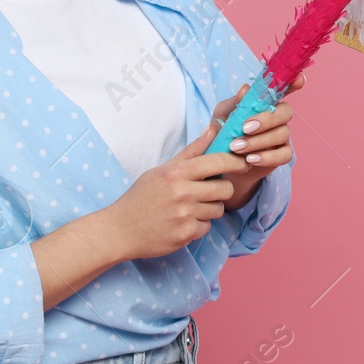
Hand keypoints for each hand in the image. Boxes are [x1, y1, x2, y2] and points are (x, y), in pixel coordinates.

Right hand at [101, 120, 253, 260]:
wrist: (120, 229)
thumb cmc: (142, 196)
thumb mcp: (162, 170)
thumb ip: (191, 152)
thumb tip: (213, 129)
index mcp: (176, 172)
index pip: (218, 162)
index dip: (236, 162)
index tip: (243, 162)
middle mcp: (182, 192)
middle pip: (225, 189)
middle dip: (222, 190)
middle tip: (209, 191)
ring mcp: (184, 215)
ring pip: (218, 209)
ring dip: (210, 209)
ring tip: (190, 207)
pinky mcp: (185, 234)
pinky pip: (207, 227)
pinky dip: (198, 225)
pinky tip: (182, 222)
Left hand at [210, 73, 303, 210]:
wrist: (222, 159)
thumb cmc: (224, 131)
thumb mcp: (223, 115)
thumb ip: (234, 102)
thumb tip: (245, 89)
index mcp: (265, 102)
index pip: (283, 89)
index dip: (293, 83)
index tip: (299, 80)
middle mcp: (277, 117)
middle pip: (286, 112)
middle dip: (267, 119)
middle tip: (245, 128)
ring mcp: (282, 136)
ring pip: (282, 134)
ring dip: (259, 141)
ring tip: (236, 147)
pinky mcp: (281, 155)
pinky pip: (283, 155)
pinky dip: (266, 157)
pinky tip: (250, 160)